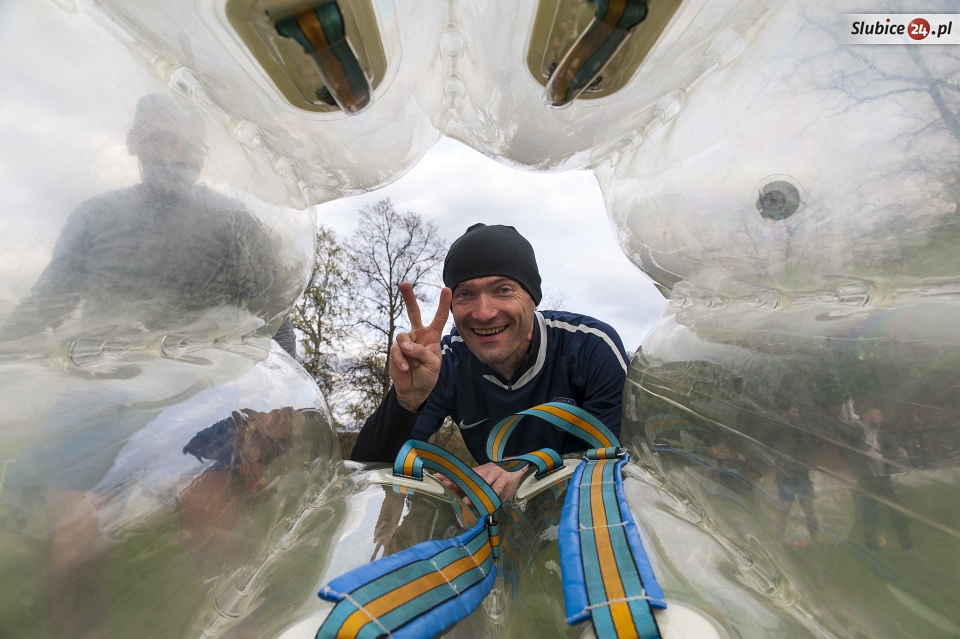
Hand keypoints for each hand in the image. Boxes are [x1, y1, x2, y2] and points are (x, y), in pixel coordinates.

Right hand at [390, 282, 451, 410]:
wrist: (414, 389)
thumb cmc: (428, 375)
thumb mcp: (433, 364)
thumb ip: (422, 352)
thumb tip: (405, 345)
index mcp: (432, 336)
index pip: (439, 318)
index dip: (443, 304)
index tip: (446, 289)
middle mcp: (418, 335)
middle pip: (413, 312)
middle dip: (409, 298)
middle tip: (404, 283)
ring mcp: (406, 342)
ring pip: (403, 336)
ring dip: (409, 352)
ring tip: (414, 364)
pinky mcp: (395, 350)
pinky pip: (397, 350)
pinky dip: (402, 360)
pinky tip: (407, 368)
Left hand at [435, 463, 525, 504]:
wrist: (517, 465)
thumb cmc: (498, 476)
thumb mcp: (485, 481)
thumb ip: (474, 490)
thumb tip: (461, 502)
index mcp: (476, 474)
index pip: (460, 476)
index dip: (447, 477)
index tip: (435, 478)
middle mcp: (483, 473)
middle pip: (467, 479)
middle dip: (454, 482)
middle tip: (442, 485)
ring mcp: (493, 475)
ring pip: (481, 484)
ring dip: (473, 494)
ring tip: (464, 502)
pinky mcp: (504, 478)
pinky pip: (497, 488)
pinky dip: (493, 495)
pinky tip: (489, 503)